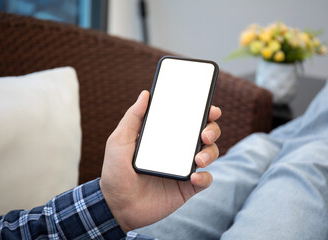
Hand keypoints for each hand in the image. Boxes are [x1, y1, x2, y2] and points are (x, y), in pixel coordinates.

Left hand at [100, 90, 221, 232]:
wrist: (117, 205)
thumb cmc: (116, 172)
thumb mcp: (119, 141)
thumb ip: (133, 117)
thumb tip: (145, 94)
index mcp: (165, 136)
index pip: (188, 119)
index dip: (203, 112)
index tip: (210, 108)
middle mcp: (178, 149)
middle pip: (205, 134)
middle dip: (212, 130)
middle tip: (204, 134)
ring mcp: (184, 168)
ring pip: (210, 154)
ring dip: (210, 153)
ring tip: (198, 159)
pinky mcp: (187, 187)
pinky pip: (205, 180)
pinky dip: (205, 177)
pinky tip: (194, 177)